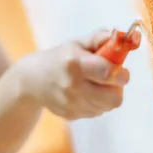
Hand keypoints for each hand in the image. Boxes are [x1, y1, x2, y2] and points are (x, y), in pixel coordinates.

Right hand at [16, 29, 139, 119]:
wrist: (31, 80)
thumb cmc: (59, 58)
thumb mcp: (76, 44)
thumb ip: (98, 39)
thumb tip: (119, 36)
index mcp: (74, 63)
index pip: (108, 72)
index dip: (121, 72)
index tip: (121, 68)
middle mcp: (72, 86)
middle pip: (113, 98)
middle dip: (117, 87)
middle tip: (112, 78)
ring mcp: (71, 104)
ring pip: (107, 106)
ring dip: (107, 95)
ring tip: (96, 84)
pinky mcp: (71, 116)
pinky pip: (97, 112)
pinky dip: (97, 103)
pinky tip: (86, 93)